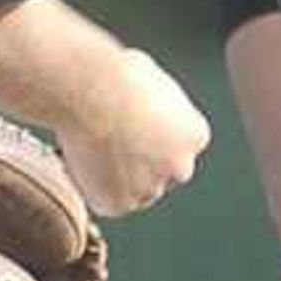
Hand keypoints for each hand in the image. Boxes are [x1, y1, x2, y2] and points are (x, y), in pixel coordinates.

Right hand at [63, 50, 208, 216]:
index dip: (154, 140)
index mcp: (195, 135)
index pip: (180, 148)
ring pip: (137, 191)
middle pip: (165, 173)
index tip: (136, 134)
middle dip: (144, 164)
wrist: (87, 92)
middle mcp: (181, 166)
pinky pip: (107, 201)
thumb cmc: (116, 76)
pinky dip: (94, 186)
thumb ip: (159, 107)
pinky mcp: (118, 203)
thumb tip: (145, 106)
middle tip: (115, 145)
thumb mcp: (154, 82)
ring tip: (94, 148)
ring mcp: (150, 188)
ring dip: (121, 178)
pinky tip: (85, 160)